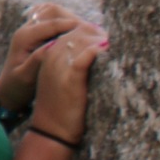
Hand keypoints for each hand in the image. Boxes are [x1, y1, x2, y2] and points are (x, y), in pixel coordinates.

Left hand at [0, 2, 84, 112]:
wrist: (8, 88)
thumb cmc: (17, 86)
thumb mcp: (26, 76)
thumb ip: (38, 60)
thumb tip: (53, 46)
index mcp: (24, 37)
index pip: (51, 24)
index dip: (72, 24)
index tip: (91, 29)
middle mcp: (27, 29)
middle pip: (53, 13)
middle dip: (74, 19)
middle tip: (95, 28)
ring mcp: (32, 30)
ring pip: (54, 14)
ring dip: (72, 19)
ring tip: (91, 30)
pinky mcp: (38, 34)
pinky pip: (55, 21)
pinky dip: (68, 24)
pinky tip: (82, 34)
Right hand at [31, 21, 105, 142]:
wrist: (51, 129)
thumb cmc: (58, 108)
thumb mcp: (58, 82)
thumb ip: (69, 66)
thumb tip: (91, 56)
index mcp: (47, 56)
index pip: (67, 32)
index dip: (86, 30)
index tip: (102, 33)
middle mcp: (51, 57)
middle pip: (75, 33)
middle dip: (94, 31)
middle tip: (111, 35)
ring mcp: (60, 65)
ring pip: (81, 40)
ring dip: (98, 38)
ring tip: (112, 41)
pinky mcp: (71, 76)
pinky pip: (87, 55)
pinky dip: (98, 49)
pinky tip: (108, 50)